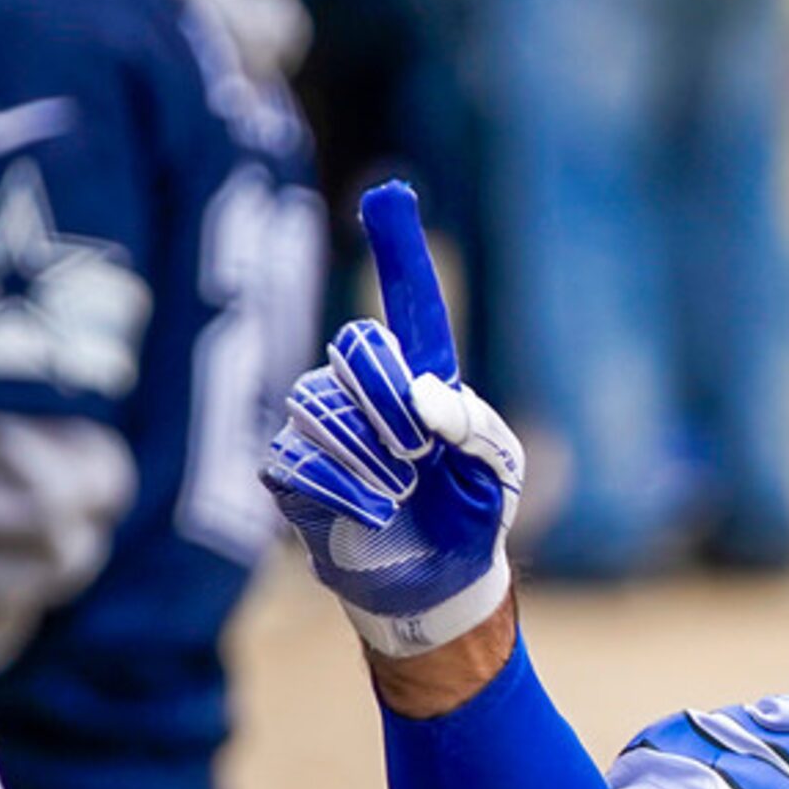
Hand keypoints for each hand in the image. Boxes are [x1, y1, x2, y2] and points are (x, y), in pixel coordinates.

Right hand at [260, 182, 522, 657]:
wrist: (433, 589)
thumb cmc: (470, 520)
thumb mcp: (497, 474)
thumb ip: (475, 426)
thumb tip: (422, 395)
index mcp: (421, 380)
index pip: (410, 306)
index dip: (398, 250)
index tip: (390, 198)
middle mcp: (365, 392)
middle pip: (357, 348)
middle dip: (387, 398)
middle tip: (418, 455)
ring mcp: (323, 429)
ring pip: (322, 405)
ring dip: (368, 455)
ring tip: (398, 496)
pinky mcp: (291, 475)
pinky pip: (294, 458)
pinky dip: (339, 487)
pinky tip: (370, 512)